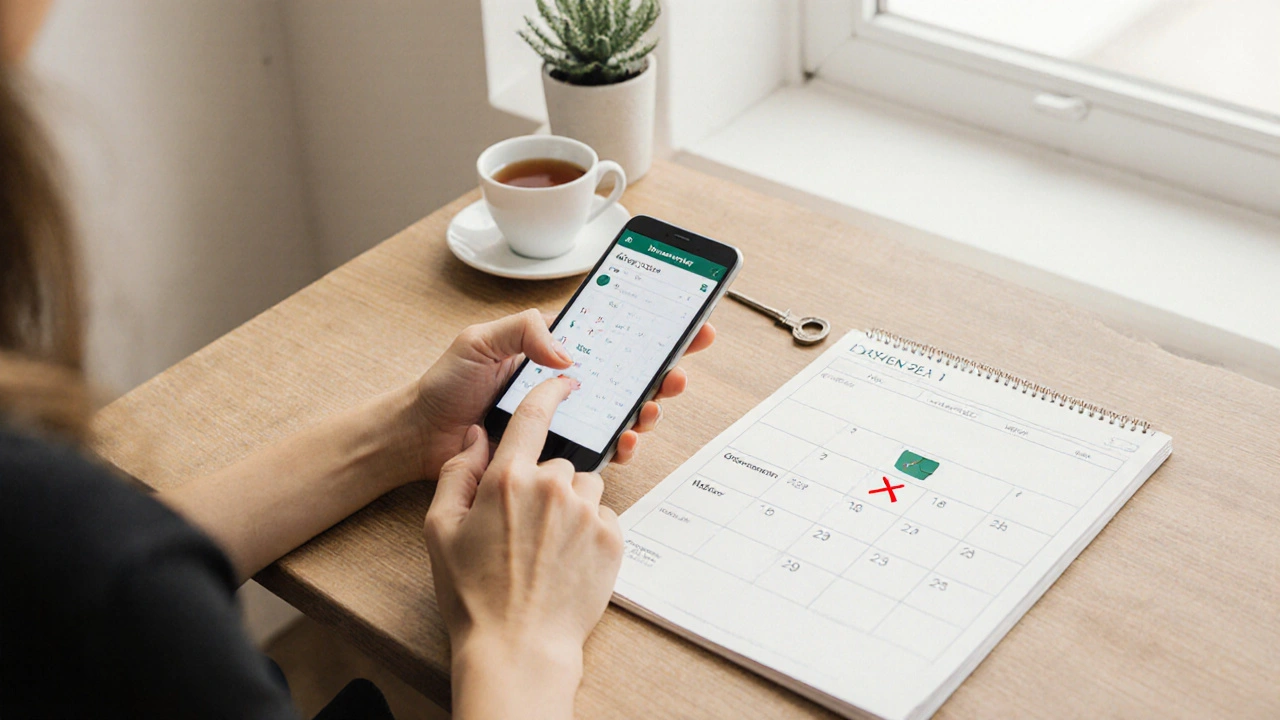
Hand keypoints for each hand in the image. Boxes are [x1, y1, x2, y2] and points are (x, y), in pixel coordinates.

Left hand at [411, 308, 714, 480]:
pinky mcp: (558, 448)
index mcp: (550, 347)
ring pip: (621, 409)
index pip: (609, 330)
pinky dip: (621, 442)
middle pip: (627, 371)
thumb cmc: (445, 387)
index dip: (649, 326)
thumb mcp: (478, 342)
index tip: (686, 322)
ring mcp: (564, 416)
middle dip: (661, 369)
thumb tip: (567, 352)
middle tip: (679, 371)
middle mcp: (563, 380)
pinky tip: (626, 438)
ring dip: (646, 407)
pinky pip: (600, 445)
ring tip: (653, 406)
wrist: (423, 438)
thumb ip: (522, 332)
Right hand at [424, 376, 621, 718]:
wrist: (518, 646)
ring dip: (571, 506)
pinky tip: (567, 560)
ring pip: (586, 489)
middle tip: (525, 527)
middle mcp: (554, 487)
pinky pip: (605, 517)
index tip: (563, 380)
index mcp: (509, 479)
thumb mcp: (440, 530)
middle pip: (558, 464)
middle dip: (545, 485)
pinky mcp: (613, 539)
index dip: (549, 391)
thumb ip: (456, 474)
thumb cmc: (473, 593)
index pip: (533, 416)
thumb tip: (474, 436)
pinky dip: (590, 532)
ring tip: (547, 547)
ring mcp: (588, 514)